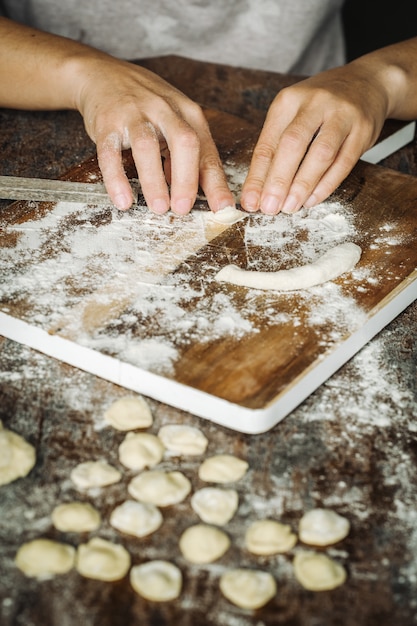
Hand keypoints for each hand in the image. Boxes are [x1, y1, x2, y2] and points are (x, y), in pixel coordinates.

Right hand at [76, 57, 234, 212]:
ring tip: (159, 207)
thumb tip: (198, 192)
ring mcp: (134, 113)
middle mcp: (164, 109)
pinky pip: (110, 152)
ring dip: (154, 180)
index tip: (222, 207)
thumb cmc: (145, 106)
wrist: (101, 74)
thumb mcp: (174, 121)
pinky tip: (123, 200)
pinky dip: (116, 178)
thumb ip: (186, 155)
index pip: (206, 150)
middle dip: (186, 179)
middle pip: (184, 142)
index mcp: (187, 113)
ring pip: (147, 146)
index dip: (215, 181)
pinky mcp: (106, 122)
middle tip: (183, 208)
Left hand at [240, 62, 388, 214]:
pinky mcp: (363, 129)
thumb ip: (277, 149)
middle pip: (292, 145)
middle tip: (269, 207)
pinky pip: (344, 162)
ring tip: (290, 206)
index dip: (257, 176)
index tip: (249, 201)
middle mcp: (314, 103)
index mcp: (288, 101)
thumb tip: (259, 191)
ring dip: (303, 184)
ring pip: (320, 154)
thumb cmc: (321, 107)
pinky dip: (327, 184)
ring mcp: (342, 114)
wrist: (366, 83)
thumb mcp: (293, 116)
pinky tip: (313, 199)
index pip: (267, 143)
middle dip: (278, 181)